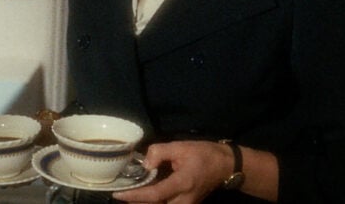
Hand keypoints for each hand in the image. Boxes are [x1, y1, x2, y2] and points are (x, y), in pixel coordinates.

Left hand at [112, 141, 232, 203]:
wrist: (226, 165)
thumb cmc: (203, 154)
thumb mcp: (180, 147)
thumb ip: (159, 152)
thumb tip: (145, 164)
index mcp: (183, 183)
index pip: (155, 195)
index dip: (135, 196)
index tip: (119, 194)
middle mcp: (185, 199)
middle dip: (138, 203)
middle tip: (122, 195)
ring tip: (130, 196)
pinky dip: (154, 203)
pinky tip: (144, 197)